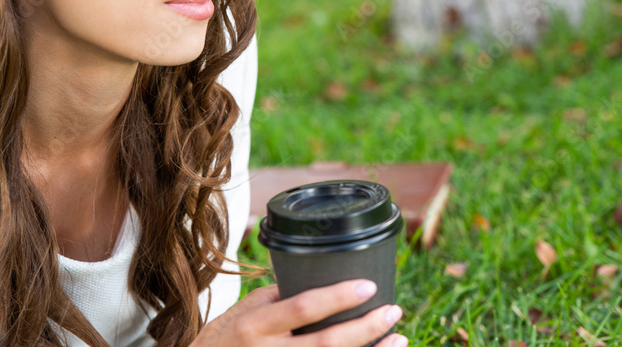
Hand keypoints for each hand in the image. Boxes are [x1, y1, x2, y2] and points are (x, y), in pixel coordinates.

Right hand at [193, 279, 406, 346]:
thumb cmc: (222, 341)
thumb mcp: (242, 313)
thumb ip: (276, 300)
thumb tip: (315, 280)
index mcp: (256, 326)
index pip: (303, 308)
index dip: (338, 297)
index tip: (369, 285)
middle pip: (326, 344)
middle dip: (366, 328)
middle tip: (394, 311)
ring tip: (399, 339)